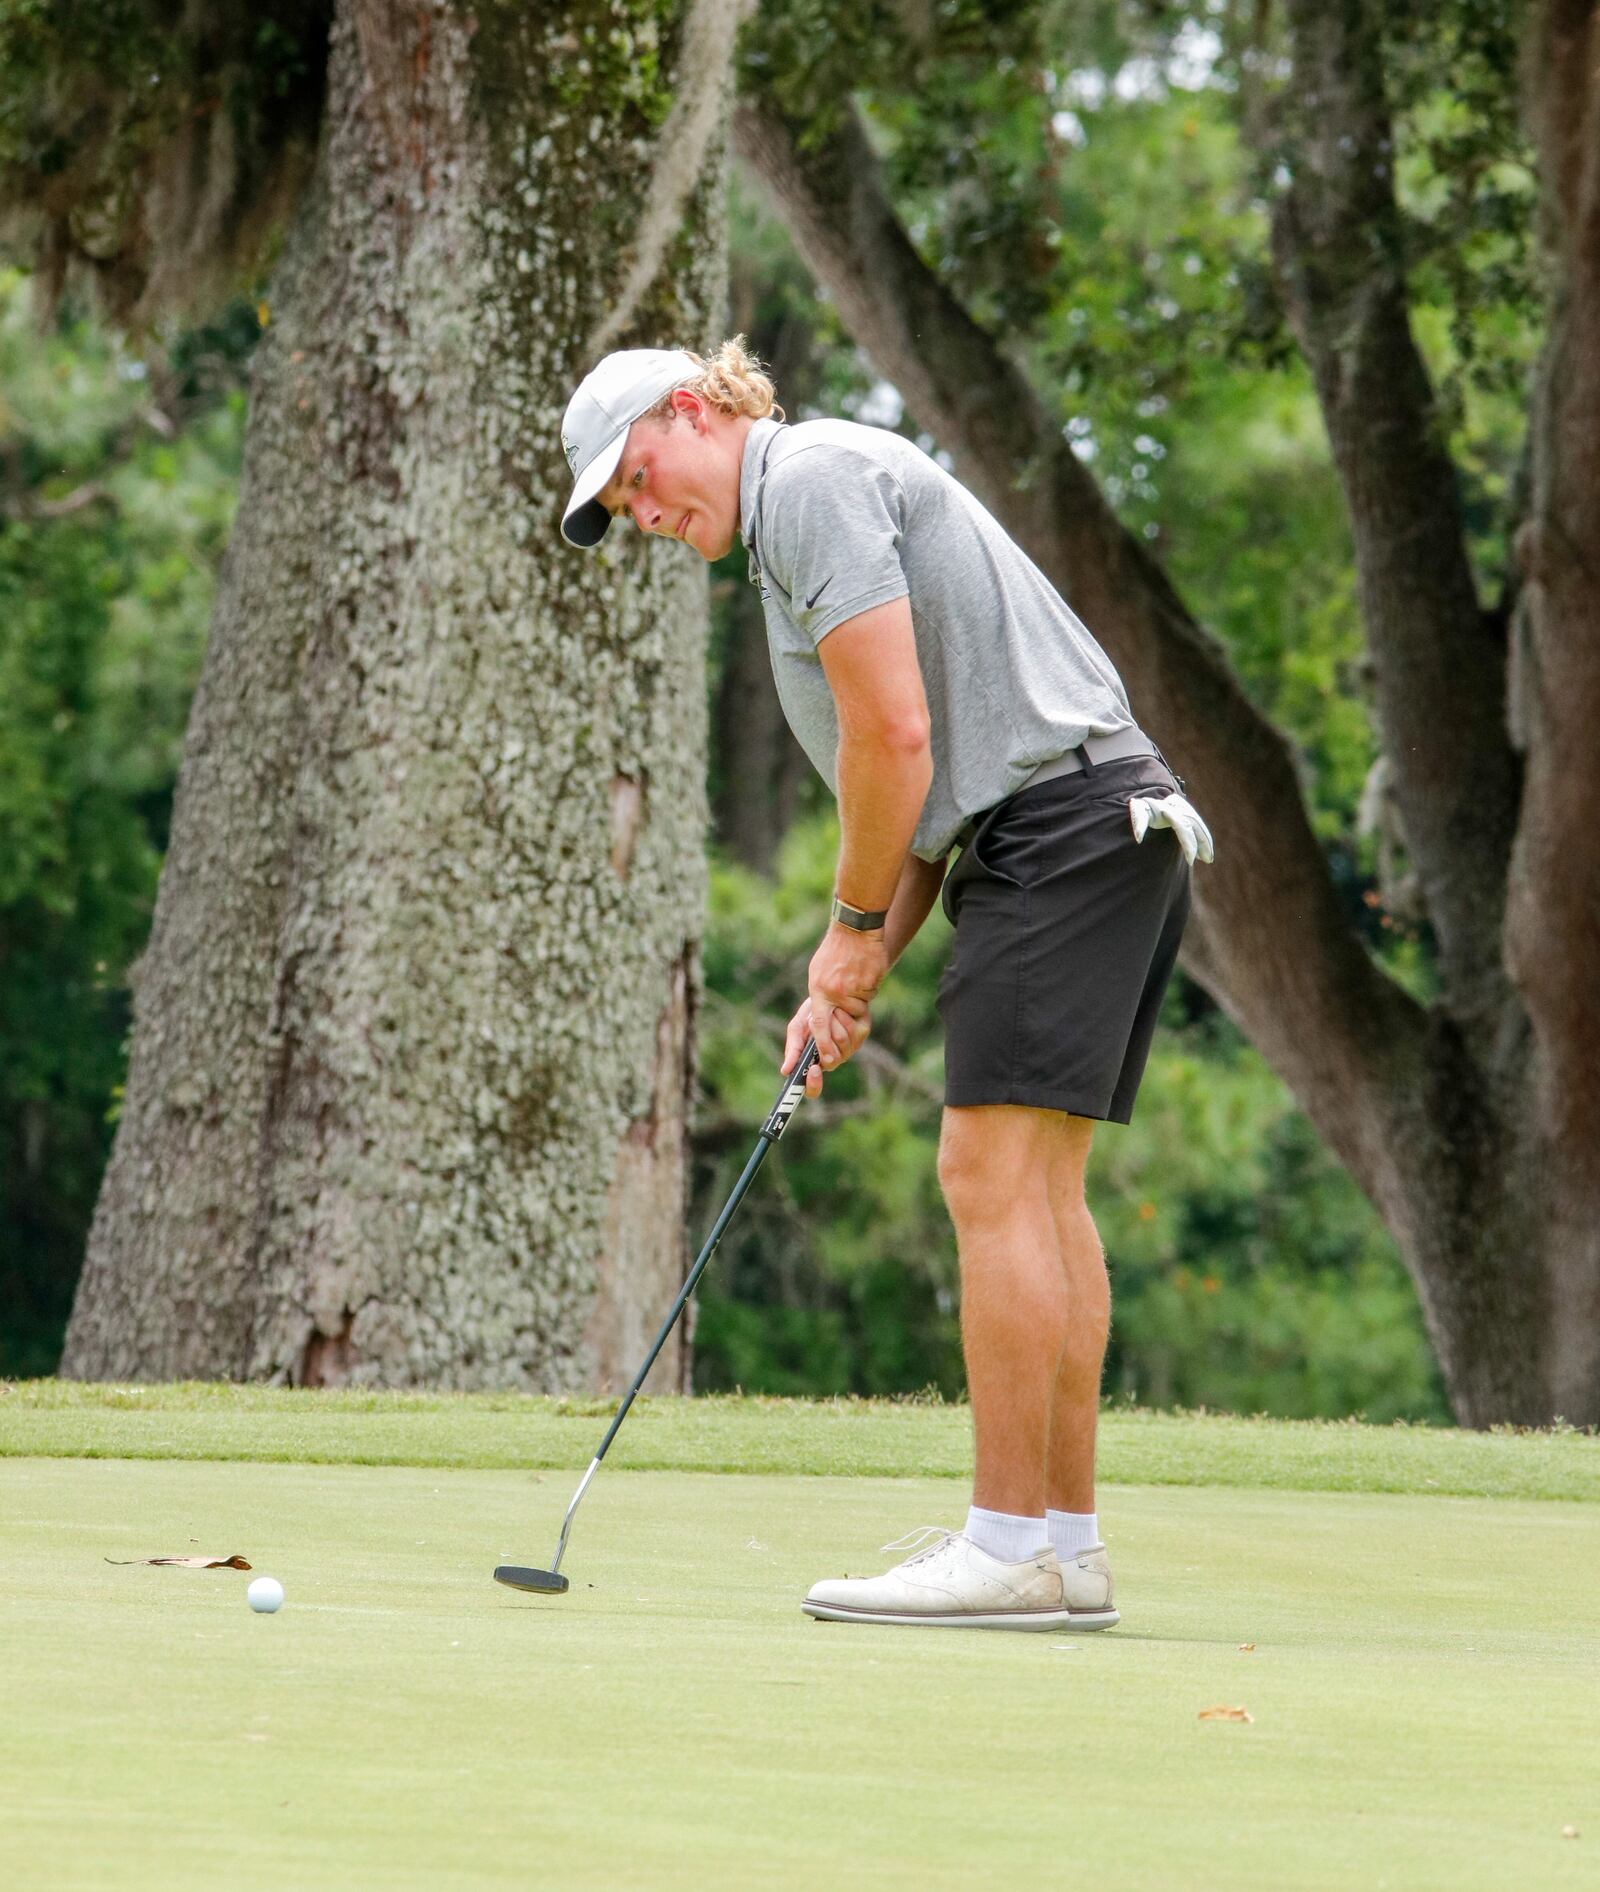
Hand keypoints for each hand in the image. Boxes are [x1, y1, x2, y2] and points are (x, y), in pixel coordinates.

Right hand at [781, 996, 870, 1097]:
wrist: (831, 992)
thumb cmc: (811, 1013)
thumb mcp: (797, 1028)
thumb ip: (793, 1048)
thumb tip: (785, 1071)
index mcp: (815, 1062)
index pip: (813, 1087)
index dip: (814, 1084)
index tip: (814, 1070)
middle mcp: (833, 1059)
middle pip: (831, 1062)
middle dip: (822, 1040)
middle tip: (814, 1021)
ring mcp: (849, 1049)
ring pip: (842, 1044)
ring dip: (831, 1023)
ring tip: (827, 1012)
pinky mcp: (861, 1035)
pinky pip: (854, 1032)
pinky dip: (844, 1017)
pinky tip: (841, 1010)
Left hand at [808, 919, 885, 1067]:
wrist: (855, 928)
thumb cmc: (834, 951)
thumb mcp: (818, 974)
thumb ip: (820, 998)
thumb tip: (821, 1021)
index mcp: (819, 991)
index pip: (820, 1026)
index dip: (824, 1045)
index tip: (828, 1061)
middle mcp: (835, 992)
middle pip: (844, 1023)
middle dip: (847, 1025)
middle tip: (849, 1014)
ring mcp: (854, 988)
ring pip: (860, 1011)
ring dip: (859, 1004)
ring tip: (854, 982)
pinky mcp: (871, 983)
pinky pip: (870, 998)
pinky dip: (868, 990)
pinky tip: (864, 973)